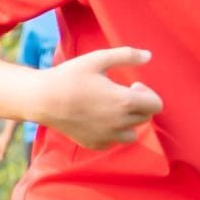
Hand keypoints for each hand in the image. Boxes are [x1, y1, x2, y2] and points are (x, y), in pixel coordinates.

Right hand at [33, 47, 160, 149]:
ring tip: (113, 108)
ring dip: (128, 121)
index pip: (156, 105)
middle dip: (139, 104)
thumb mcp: (98, 59)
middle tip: (122, 92)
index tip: (134, 84)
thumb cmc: (70, 76)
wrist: (43, 99)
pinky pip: (113, 141)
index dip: (148, 93)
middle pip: (145, 118)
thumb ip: (127, 56)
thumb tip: (148, 56)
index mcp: (124, 101)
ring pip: (132, 133)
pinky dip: (112, 131)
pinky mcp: (95, 143)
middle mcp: (119, 123)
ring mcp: (107, 136)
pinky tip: (99, 118)